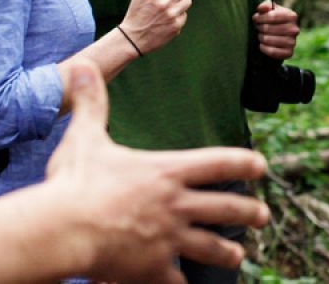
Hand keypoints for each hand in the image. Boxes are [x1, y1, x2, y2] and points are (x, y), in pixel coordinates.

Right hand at [46, 60, 268, 281]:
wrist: (64, 229)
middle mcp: (177, 205)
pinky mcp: (153, 269)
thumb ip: (92, 104)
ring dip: (227, 253)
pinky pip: (176, 281)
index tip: (261, 165)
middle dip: (249, 212)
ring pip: (211, 248)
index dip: (245, 162)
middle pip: (227, 208)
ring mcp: (169, 239)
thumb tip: (82, 65)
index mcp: (168, 172)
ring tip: (237, 257)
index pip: (220, 162)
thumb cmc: (74, 183)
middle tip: (264, 216)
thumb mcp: (85, 137)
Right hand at [119, 0, 190, 53]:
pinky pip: (184, 14)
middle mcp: (164, 2)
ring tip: (168, 8)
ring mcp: (171, 15)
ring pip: (187, 1)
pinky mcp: (176, 26)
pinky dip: (178, 15)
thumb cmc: (136, 12)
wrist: (133, 38)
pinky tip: (167, 19)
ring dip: (179, 3)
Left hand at [252, 0, 299, 59]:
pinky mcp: (289, 53)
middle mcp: (295, 29)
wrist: (279, 35)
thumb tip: (262, 8)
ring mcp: (293, 42)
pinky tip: (261, 45)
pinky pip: (273, 52)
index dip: (261, 17)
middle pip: (269, 28)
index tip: (255, 18)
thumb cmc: (273, 19)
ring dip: (261, 38)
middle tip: (257, 27)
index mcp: (292, 16)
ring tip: (260, 35)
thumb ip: (265, 5)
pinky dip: (264, 48)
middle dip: (260, 27)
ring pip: (270, 40)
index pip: (273, 16)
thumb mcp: (269, 10)